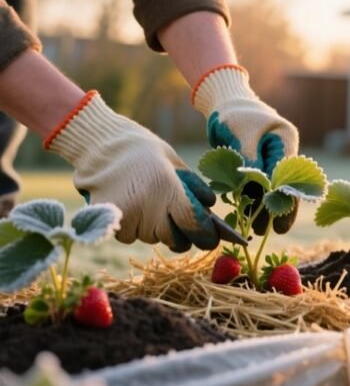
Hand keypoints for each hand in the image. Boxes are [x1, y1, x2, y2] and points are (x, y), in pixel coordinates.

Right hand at [46, 91, 222, 251]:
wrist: (101, 145)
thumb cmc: (145, 153)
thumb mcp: (175, 163)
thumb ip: (194, 188)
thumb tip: (211, 213)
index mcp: (168, 187)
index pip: (192, 223)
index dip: (204, 235)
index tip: (210, 240)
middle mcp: (148, 204)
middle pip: (172, 237)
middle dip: (180, 235)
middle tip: (179, 224)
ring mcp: (127, 214)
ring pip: (150, 238)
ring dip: (155, 230)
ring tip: (148, 206)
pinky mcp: (109, 220)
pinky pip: (129, 237)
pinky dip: (133, 229)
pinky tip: (131, 209)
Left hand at [192, 65, 299, 234]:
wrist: (224, 102)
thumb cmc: (233, 114)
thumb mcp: (241, 135)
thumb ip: (250, 161)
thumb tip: (256, 189)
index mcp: (286, 141)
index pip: (288, 176)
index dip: (285, 202)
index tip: (280, 223)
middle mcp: (282, 152)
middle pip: (282, 185)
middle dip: (274, 209)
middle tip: (266, 231)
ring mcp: (270, 158)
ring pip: (268, 188)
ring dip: (260, 208)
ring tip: (254, 228)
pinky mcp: (257, 163)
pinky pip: (255, 185)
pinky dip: (249, 199)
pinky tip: (243, 215)